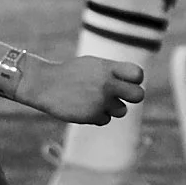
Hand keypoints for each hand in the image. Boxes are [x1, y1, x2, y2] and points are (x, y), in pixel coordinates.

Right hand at [23, 54, 144, 122]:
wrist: (46, 84)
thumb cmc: (71, 73)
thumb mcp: (92, 65)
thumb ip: (112, 72)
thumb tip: (134, 81)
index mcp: (107, 68)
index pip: (137, 74)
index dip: (135, 80)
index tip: (126, 81)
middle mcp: (107, 84)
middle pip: (138, 95)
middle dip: (133, 97)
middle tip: (121, 95)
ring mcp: (101, 101)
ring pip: (122, 110)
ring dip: (112, 108)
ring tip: (95, 100)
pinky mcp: (93, 116)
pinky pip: (105, 119)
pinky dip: (97, 115)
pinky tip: (84, 107)